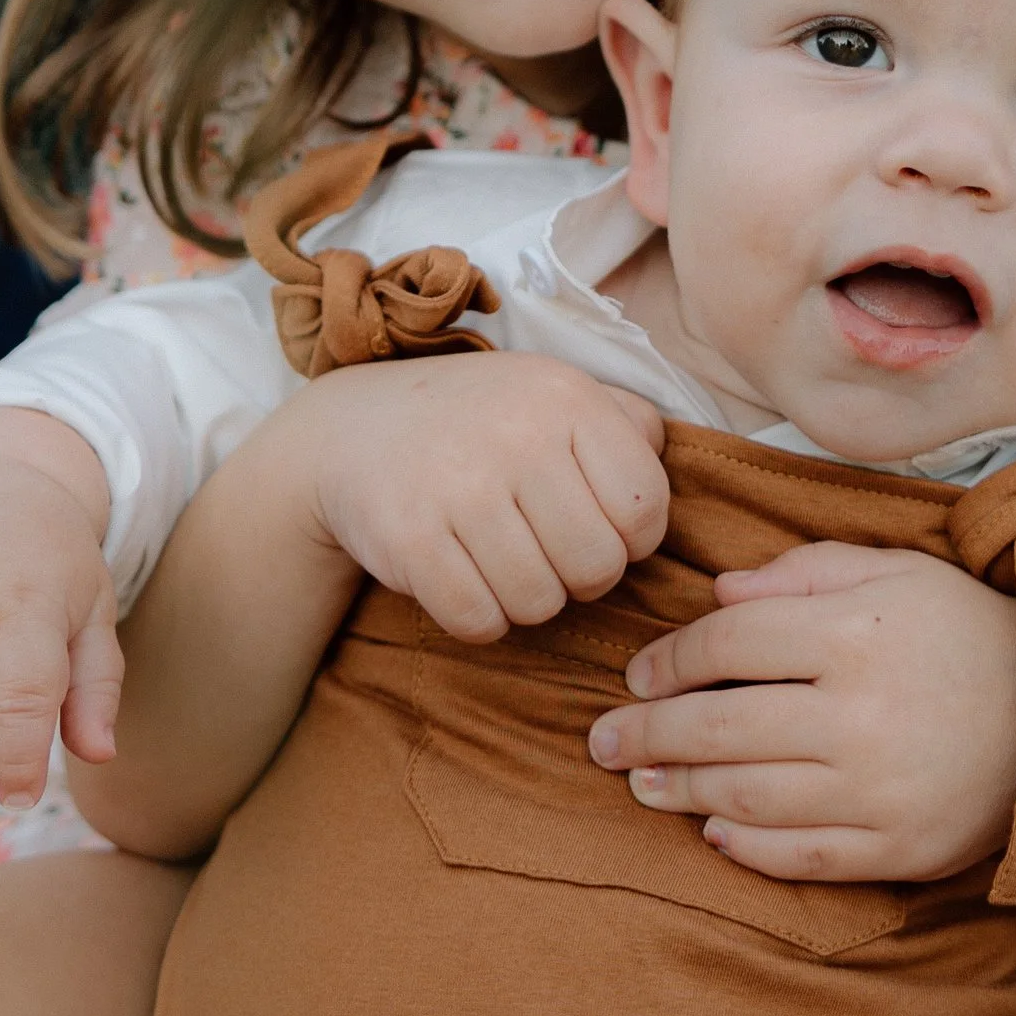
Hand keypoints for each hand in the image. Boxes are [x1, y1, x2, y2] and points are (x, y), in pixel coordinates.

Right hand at [299, 357, 667, 641]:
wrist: (353, 432)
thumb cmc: (480, 424)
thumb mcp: (554, 395)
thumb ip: (626, 422)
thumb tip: (663, 461)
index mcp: (566, 397)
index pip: (646, 507)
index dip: (631, 537)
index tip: (595, 524)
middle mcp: (516, 435)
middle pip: (598, 567)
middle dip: (579, 576)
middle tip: (546, 551)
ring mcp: (458, 487)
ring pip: (539, 603)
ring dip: (526, 599)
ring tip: (503, 560)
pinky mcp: (408, 539)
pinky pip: (478, 621)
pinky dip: (479, 618)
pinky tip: (465, 578)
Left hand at [584, 541, 1015, 885]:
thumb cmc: (964, 632)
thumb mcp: (894, 573)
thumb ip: (802, 575)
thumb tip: (716, 596)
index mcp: (855, 633)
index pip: (726, 646)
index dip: (667, 661)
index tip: (636, 676)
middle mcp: (861, 714)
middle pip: (719, 728)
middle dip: (645, 735)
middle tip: (598, 740)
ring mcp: (879, 790)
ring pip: (747, 797)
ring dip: (678, 792)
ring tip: (639, 782)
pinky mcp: (899, 849)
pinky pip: (800, 856)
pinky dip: (745, 847)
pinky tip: (710, 829)